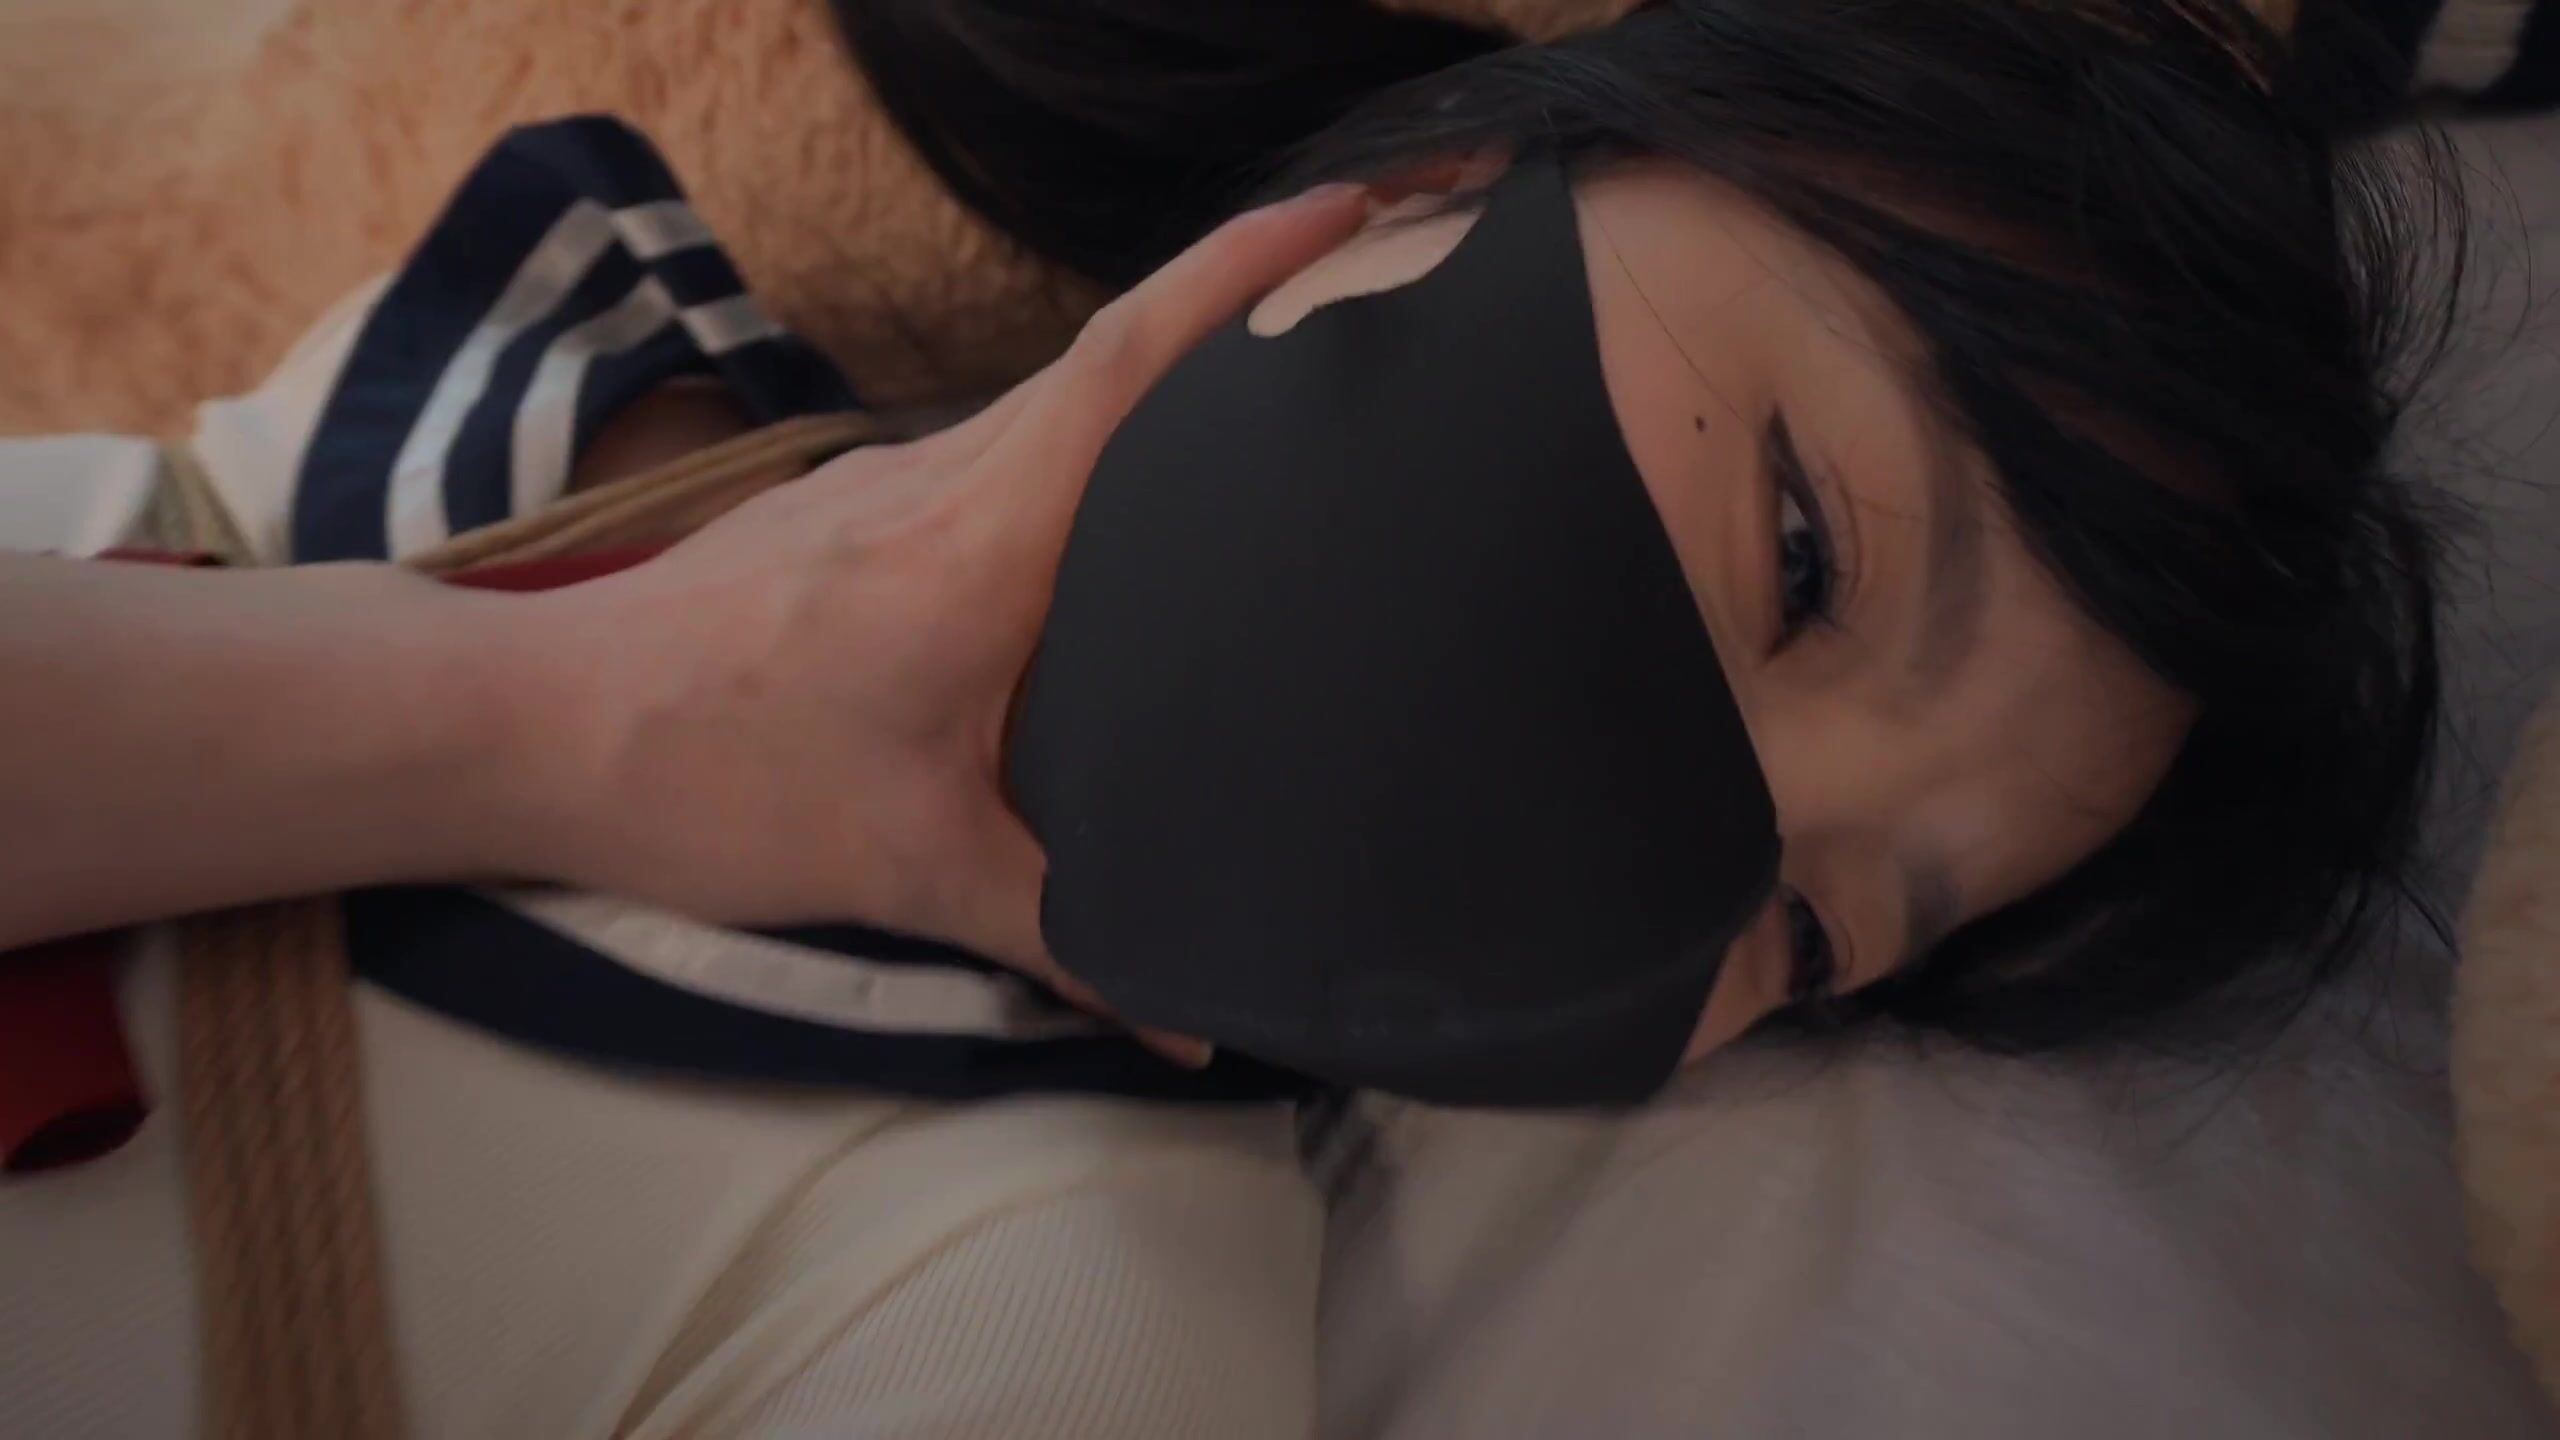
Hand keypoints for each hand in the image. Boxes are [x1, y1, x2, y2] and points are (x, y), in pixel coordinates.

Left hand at [497, 183, 1369, 1024]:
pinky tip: (1098, 536)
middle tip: (1361, 316)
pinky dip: (1075, 460)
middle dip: (1240, 309)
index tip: (1352, 210)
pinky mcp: (843, 511)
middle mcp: (943, 478)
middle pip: (1112, 359)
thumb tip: (1192, 1023)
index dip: (1248, 272)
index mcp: (986, 537)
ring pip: (1049, 407)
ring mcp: (884, 483)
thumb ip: (1063, 937)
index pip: (1132, 364)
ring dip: (1155, 393)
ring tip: (1258, 424)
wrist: (530, 726)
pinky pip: (993, 455)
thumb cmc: (716, 778)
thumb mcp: (910, 869)